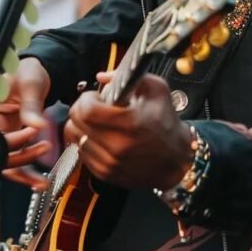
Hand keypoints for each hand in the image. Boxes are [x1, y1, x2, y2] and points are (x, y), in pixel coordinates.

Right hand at [0, 57, 51, 187]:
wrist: (37, 71)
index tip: (31, 132)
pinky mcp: (10, 141)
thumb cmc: (28, 71)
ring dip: (24, 172)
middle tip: (44, 149)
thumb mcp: (30, 84)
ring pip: (5, 163)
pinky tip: (39, 181)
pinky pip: (15, 161)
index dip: (8, 141)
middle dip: (19, 160)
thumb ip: (31, 106)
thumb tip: (37, 125)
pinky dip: (27, 172)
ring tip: (43, 179)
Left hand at [65, 72, 192, 189]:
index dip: (86, 99)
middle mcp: (117, 146)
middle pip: (75, 124)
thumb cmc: (167, 122)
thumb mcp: (157, 90)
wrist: (176, 160)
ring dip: (82, 127)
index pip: (86, 110)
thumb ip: (128, 77)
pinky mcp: (105, 174)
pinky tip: (102, 137)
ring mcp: (109, 163)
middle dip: (80, 110)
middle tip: (94, 107)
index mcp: (130, 123)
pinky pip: (81, 154)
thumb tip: (101, 76)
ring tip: (98, 123)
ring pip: (75, 139)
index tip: (96, 96)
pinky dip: (87, 142)